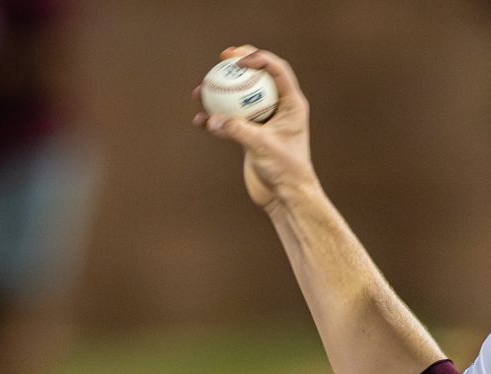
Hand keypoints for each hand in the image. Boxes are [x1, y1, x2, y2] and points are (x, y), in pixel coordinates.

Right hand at [193, 44, 316, 209]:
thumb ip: (237, 129)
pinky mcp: (250, 135)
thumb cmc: (285, 170)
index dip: (259, 58)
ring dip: (220, 92)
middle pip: (258, 76)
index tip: (238, 61)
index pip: (277, 70)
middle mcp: (278, 108)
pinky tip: (199, 120)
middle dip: (239, 64)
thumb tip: (211, 118)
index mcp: (291, 104)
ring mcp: (263, 121)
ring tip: (201, 89)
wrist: (285, 197)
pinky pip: (230, 121)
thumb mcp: (262, 146)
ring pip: (239, 98)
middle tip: (223, 58)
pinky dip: (215, 120)